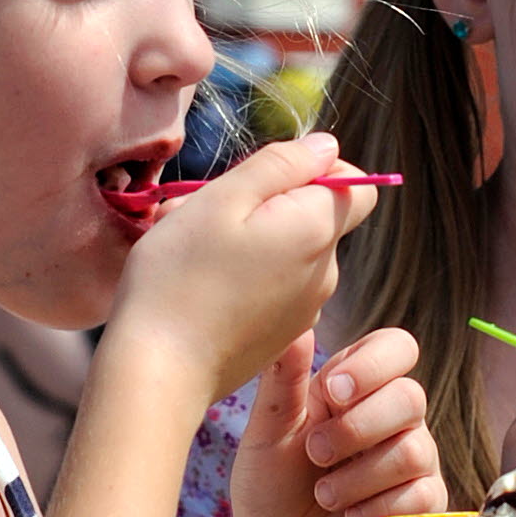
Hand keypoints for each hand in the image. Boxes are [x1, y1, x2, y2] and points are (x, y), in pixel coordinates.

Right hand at [108, 134, 377, 401]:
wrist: (159, 370)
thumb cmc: (181, 276)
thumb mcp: (224, 198)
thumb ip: (281, 165)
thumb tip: (327, 146)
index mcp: (317, 231)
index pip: (356, 185)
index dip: (318, 170)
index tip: (263, 178)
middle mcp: (325, 272)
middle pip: (316, 217)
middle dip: (271, 204)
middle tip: (212, 213)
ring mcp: (305, 309)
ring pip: (290, 251)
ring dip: (253, 239)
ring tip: (198, 250)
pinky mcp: (281, 335)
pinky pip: (276, 287)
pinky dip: (248, 276)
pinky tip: (203, 285)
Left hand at [232, 327, 442, 516]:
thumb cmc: (270, 485)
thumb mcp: (267, 432)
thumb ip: (283, 381)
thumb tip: (298, 325)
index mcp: (357, 386)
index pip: (397, 348)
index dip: (372, 365)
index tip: (331, 392)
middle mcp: (393, 416)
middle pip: (411, 397)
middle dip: (358, 429)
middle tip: (317, 453)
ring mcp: (414, 460)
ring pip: (414, 450)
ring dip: (358, 477)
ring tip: (324, 494)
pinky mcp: (423, 504)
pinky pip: (421, 496)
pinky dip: (376, 508)